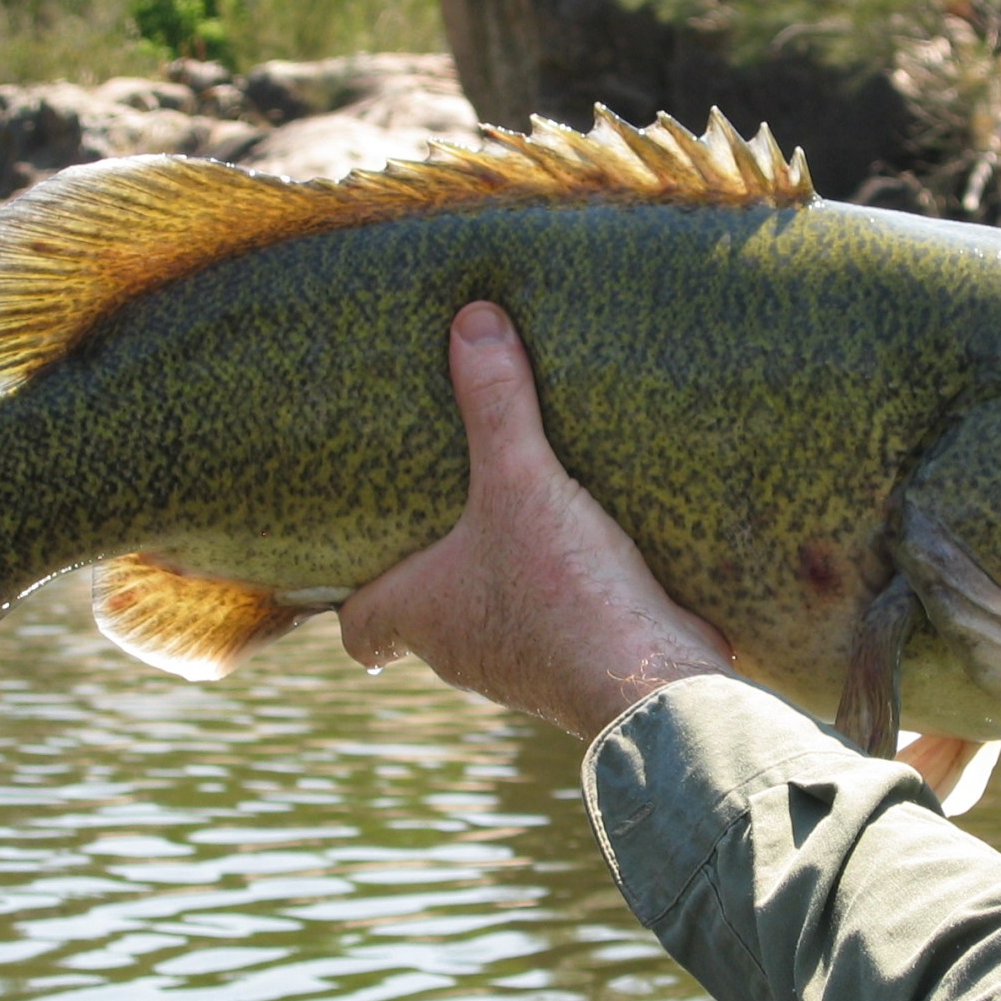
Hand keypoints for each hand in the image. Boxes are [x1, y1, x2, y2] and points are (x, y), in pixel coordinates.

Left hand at [338, 302, 733, 741]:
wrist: (650, 681)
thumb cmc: (561, 590)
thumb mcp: (523, 480)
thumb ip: (497, 404)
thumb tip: (471, 320)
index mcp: (423, 614)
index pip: (358, 629)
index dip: (350, 602)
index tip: (355, 573)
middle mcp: (462, 654)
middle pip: (426, 620)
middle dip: (434, 575)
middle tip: (442, 518)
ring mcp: (523, 671)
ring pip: (494, 626)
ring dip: (501, 585)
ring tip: (519, 523)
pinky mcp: (580, 673)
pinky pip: (558, 633)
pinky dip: (563, 600)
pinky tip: (591, 556)